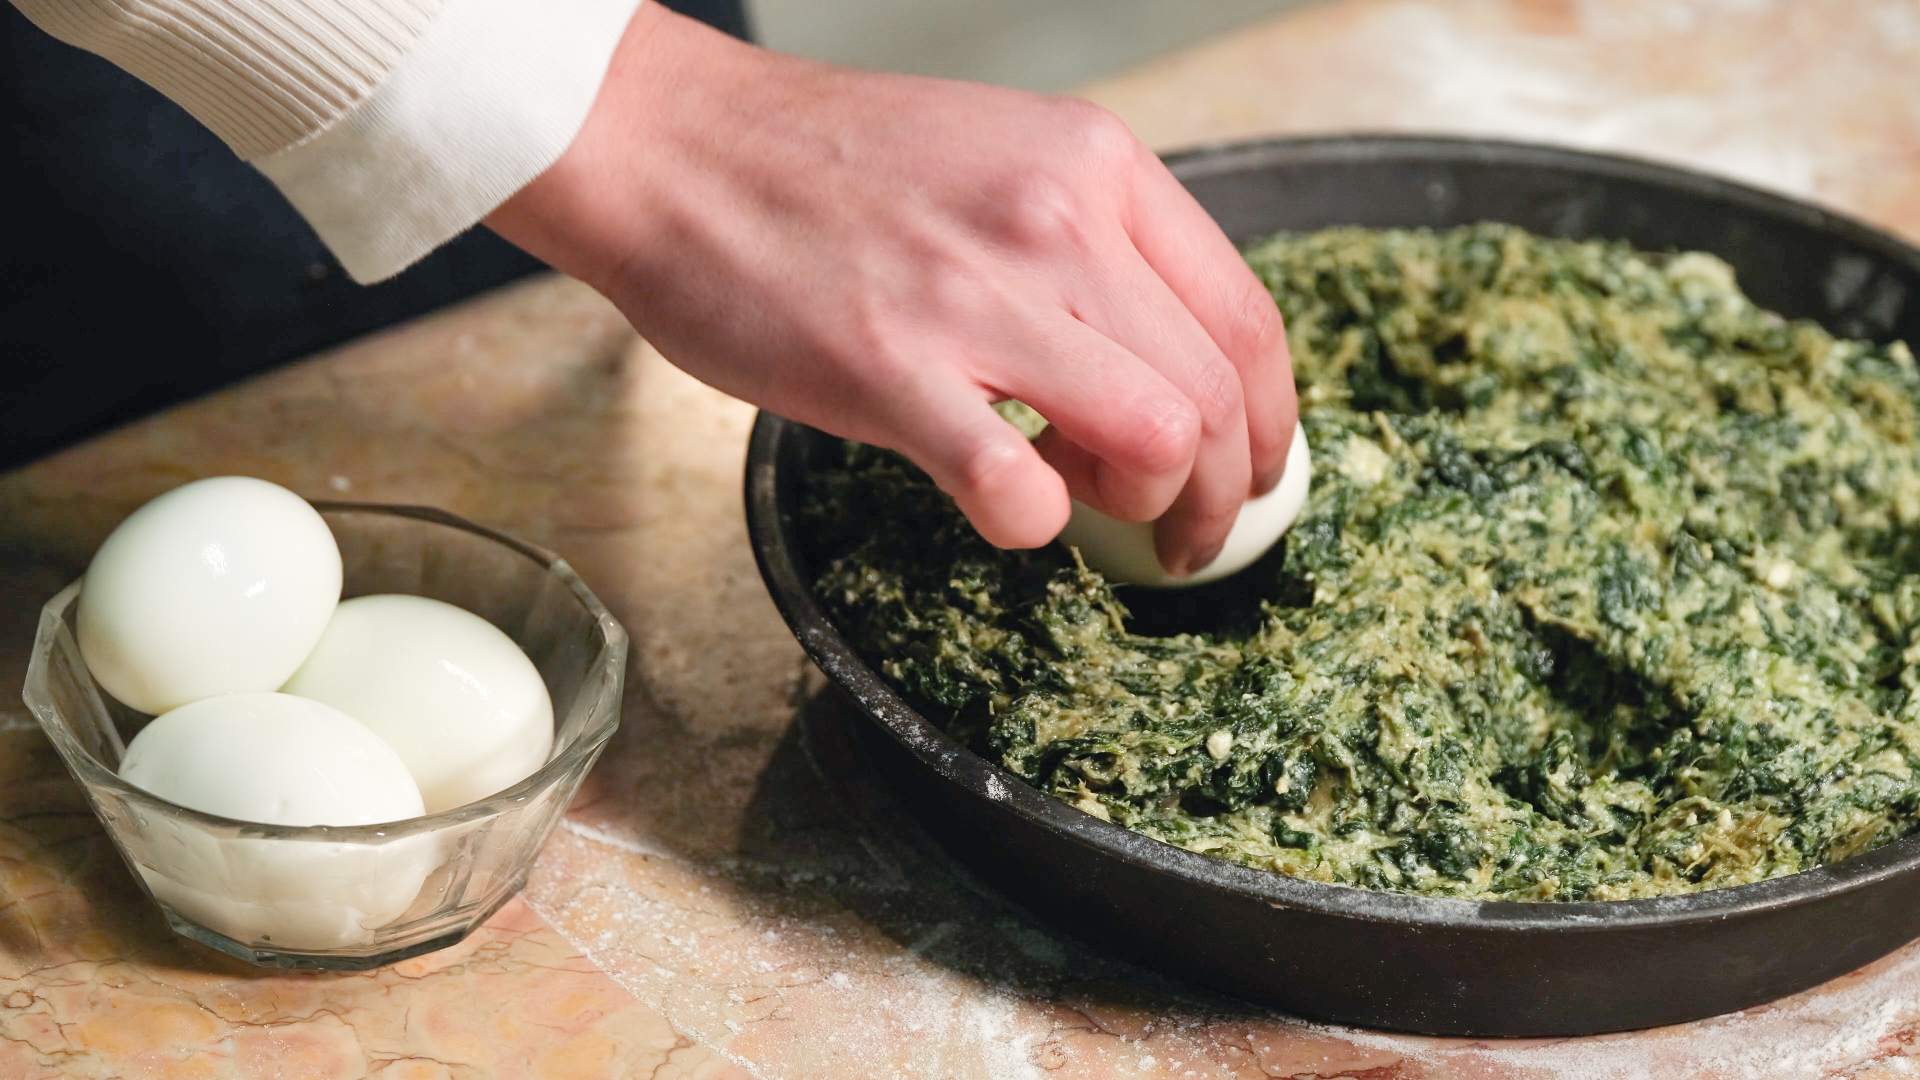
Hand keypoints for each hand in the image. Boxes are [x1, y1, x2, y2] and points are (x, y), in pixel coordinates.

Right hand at [488, 6, 1296, 575]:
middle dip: (1222, 495)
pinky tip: (1004, 503)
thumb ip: (1086, 243)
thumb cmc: (821, 164)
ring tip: (1094, 511)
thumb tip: (1151, 357)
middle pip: (1219, 395)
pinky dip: (1035, 522)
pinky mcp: (892, 371)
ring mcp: (977, 298)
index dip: (1273, 422)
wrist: (672, 145)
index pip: (1248, 317)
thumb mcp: (996, 156)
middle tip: (1185, 538)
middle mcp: (1056, 222)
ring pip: (1159, 438)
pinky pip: (1021, 491)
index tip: (1256, 473)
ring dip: (1148, 509)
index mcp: (1094, 167)